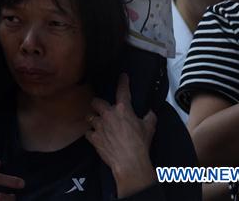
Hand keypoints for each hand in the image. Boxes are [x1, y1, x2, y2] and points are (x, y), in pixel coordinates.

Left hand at [86, 75, 155, 197]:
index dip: (123, 82)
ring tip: (97, 123)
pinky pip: (88, 132)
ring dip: (93, 119)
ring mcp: (99, 126)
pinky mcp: (93, 137)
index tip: (122, 76)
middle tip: (101, 107)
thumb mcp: (149, 128)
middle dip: (97, 104)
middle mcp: (108, 114)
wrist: (130, 162)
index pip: (122, 91)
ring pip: (89, 117)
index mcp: (123, 109)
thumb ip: (150, 116)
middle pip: (96, 102)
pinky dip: (91, 134)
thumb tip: (150, 112)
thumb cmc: (140, 144)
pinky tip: (95, 136)